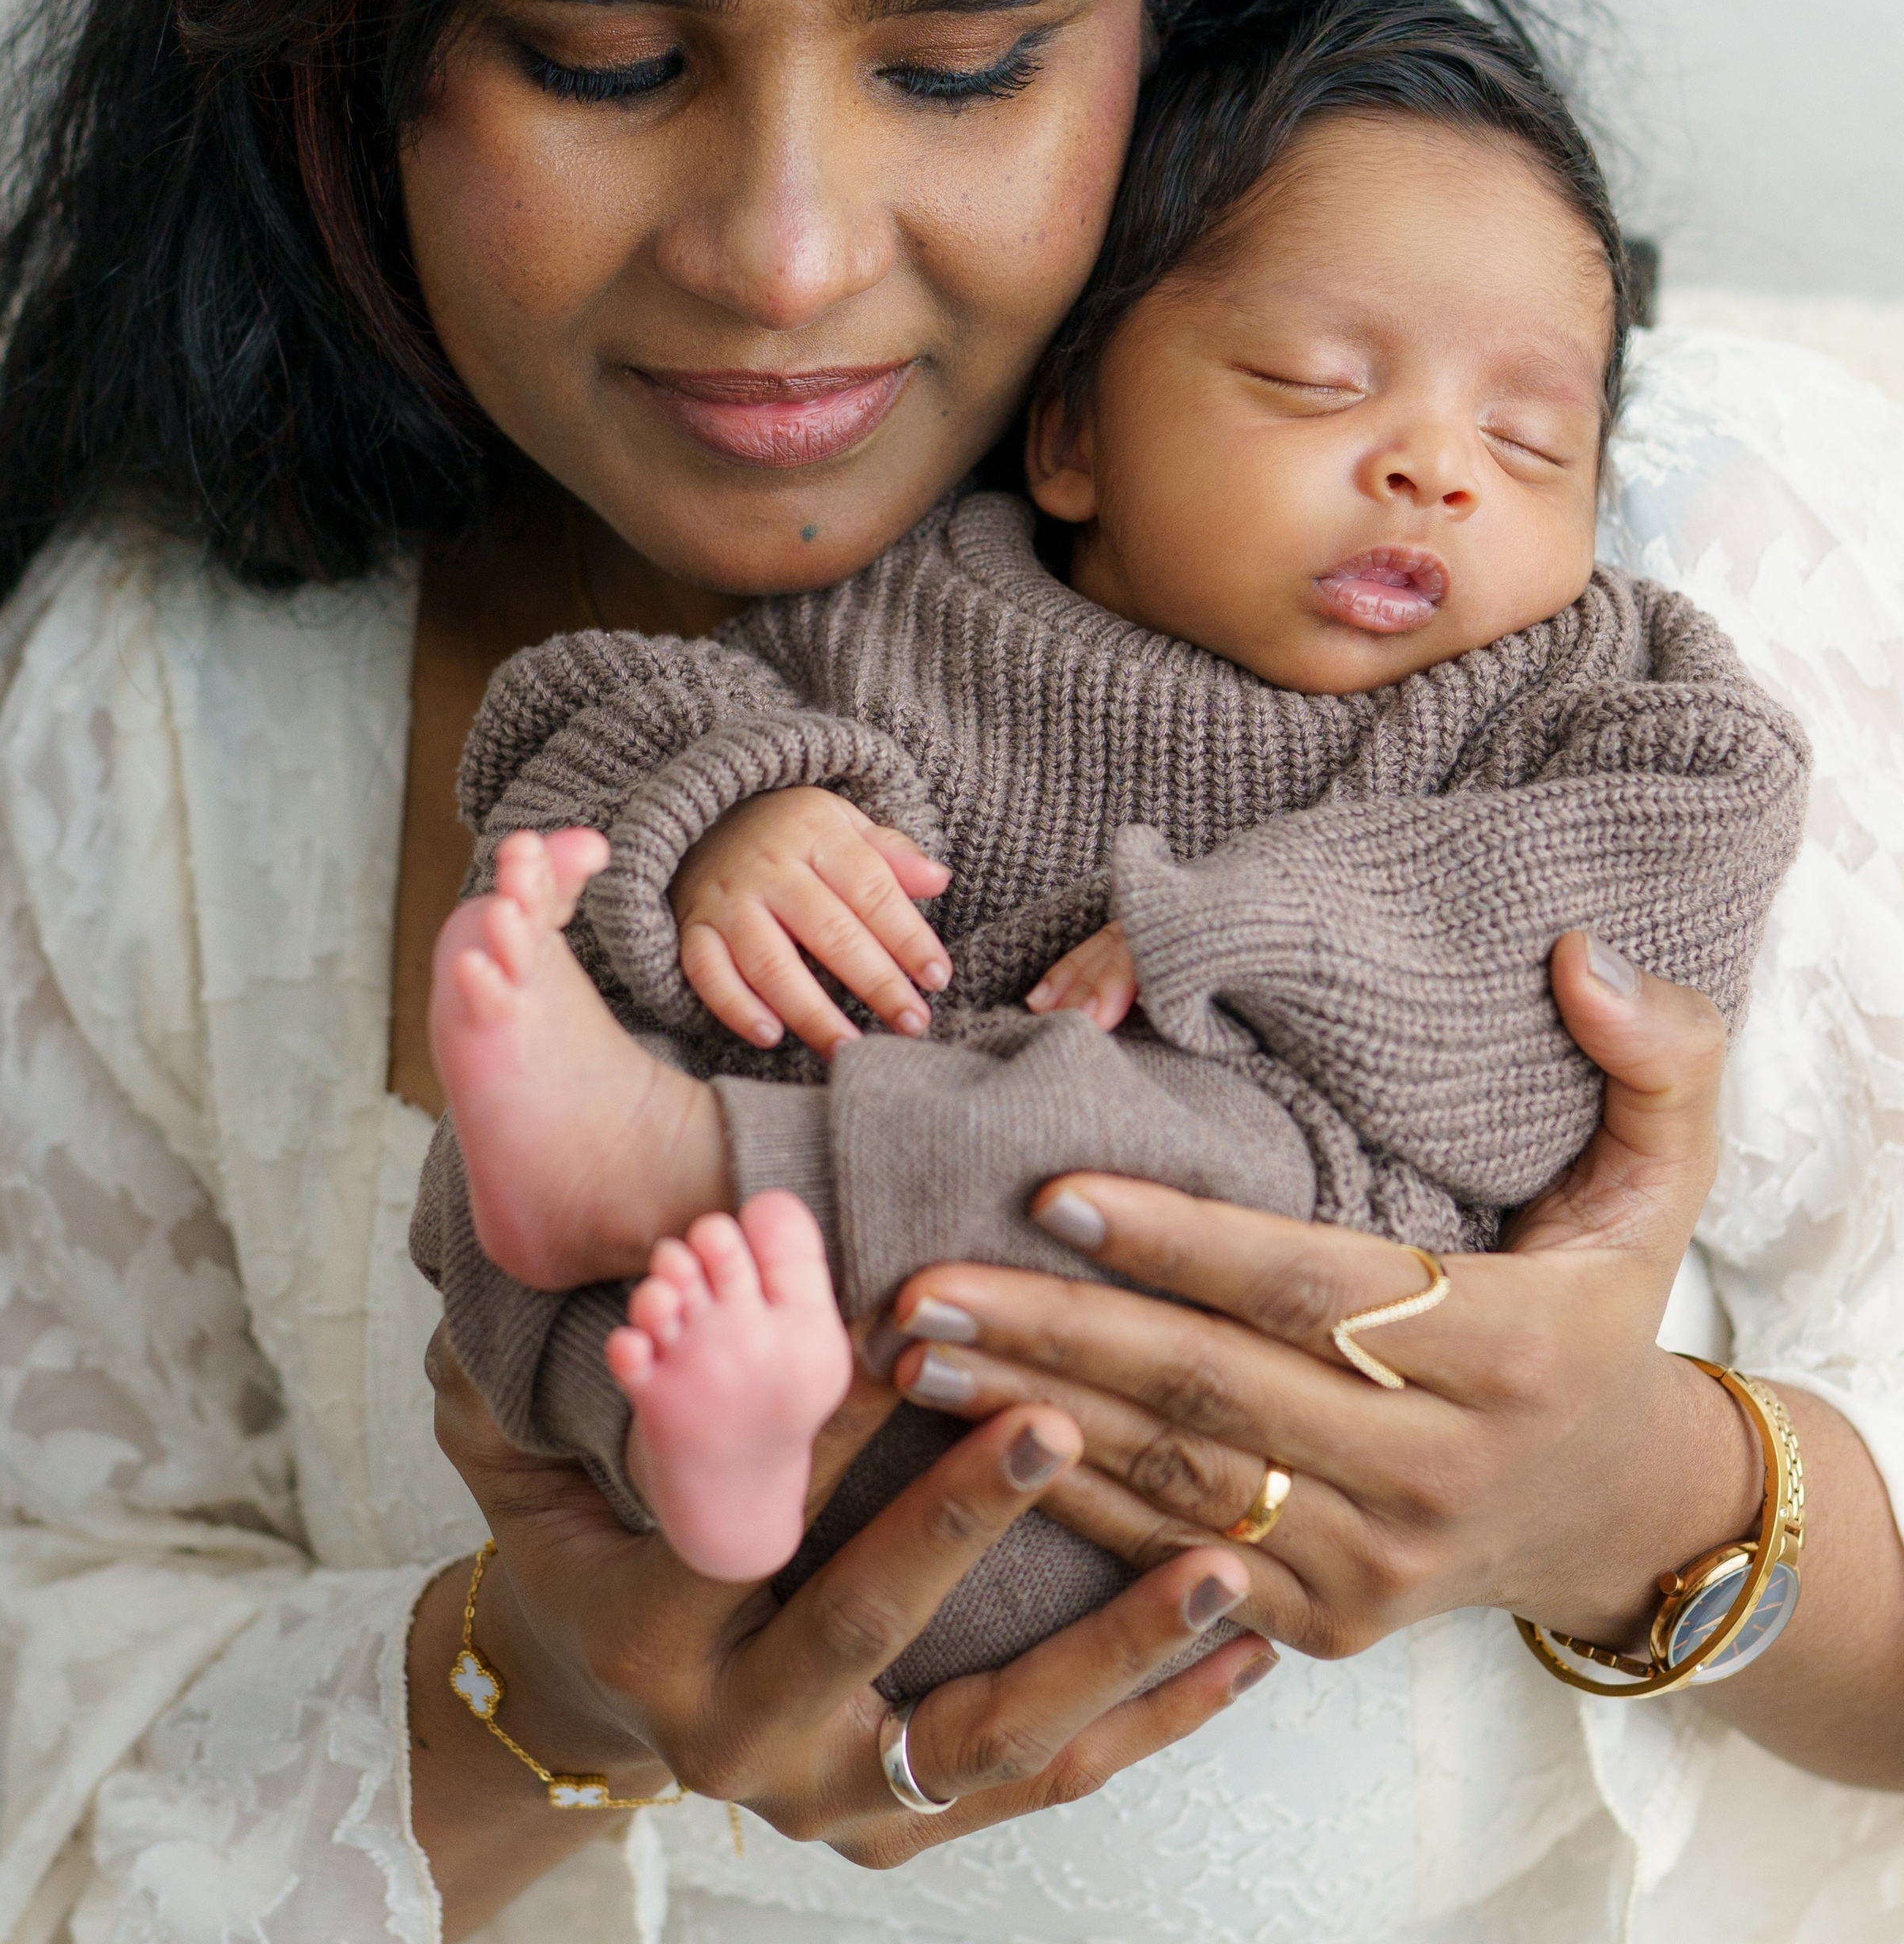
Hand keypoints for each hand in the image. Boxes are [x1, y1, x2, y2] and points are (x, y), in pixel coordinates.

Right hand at [416, 1328, 1276, 1928]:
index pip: (734, 1524)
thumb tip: (527, 1272)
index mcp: (652, 1638)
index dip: (809, 1431)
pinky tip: (1246, 1645)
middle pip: (863, 1629)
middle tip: (1052, 1419)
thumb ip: (537, 1382)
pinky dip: (1153, 1716)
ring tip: (1217, 1565)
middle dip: (961, 1521)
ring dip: (1112, 1650)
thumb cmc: (598, 1546)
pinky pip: (1049, 1780)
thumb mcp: (535, 1470)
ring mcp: (838, 1802)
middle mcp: (740, 1741)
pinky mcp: (915, 1827)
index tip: (895, 1334)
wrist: (615, 1710)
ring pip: (990, 1733)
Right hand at [672, 787, 952, 1059]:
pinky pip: (708, 972)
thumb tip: (939, 880)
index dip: (908, 936)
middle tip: (912, 1024)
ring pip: (771, 961)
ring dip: (812, 1011)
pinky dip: (736, 1007)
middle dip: (876, 982)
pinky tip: (770, 1037)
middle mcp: (770, 867)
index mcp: (816, 833)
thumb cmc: (791, 834)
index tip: (938, 978)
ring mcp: (728, 900)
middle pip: (829, 930)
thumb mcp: (843, 825)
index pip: (871, 889)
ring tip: (849, 1049)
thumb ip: (890, 855)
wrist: (703, 820)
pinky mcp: (693, 928)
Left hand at [883, 937, 1762, 1661]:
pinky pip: (1176, 1563)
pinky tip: (971, 1447)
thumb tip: (1582, 951)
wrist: (1621, 1516)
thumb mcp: (1666, 1181)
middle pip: (1211, 1392)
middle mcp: (1435, 1472)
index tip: (1055, 1189)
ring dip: (1028, 1418)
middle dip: (1053, 1333)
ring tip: (912, 1349)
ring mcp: (1376, 1564)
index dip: (1181, 1240)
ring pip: (1173, 1486)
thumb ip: (1655, 1055)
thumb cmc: (1608, 1316)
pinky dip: (1070, 1506)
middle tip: (920, 1280)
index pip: (1309, 1288)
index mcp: (1503, 1351)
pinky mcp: (1327, 1627)